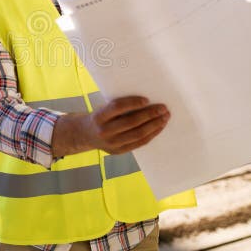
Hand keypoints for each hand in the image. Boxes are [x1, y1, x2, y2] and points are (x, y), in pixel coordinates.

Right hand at [52, 96, 168, 156]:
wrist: (85, 135)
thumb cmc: (99, 117)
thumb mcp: (103, 108)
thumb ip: (119, 106)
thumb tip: (146, 101)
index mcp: (99, 116)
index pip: (118, 107)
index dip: (133, 103)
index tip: (147, 99)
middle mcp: (105, 131)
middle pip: (131, 122)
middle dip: (150, 114)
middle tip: (163, 108)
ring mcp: (112, 143)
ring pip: (138, 134)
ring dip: (154, 125)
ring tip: (165, 117)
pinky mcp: (119, 151)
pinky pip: (139, 143)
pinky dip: (151, 134)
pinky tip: (159, 127)